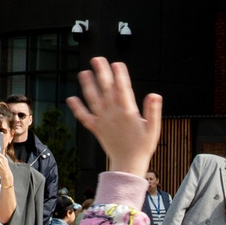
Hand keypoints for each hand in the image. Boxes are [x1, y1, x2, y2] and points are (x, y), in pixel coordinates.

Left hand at [67, 56, 162, 176]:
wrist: (128, 165)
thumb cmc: (142, 147)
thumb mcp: (153, 129)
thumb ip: (153, 111)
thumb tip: (154, 95)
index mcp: (128, 113)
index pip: (123, 89)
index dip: (120, 75)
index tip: (117, 64)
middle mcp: (113, 114)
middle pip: (106, 89)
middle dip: (101, 73)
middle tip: (97, 60)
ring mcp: (103, 121)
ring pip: (93, 99)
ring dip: (87, 85)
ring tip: (84, 73)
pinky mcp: (96, 128)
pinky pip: (84, 117)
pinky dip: (77, 108)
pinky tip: (71, 98)